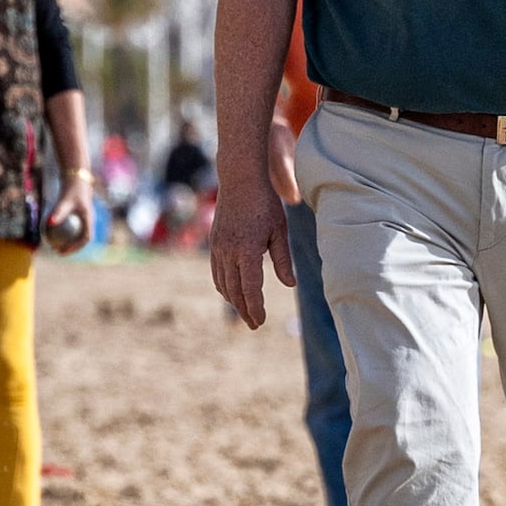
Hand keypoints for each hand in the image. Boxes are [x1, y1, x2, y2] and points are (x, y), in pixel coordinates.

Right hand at [204, 173, 291, 331]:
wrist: (240, 180)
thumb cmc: (265, 204)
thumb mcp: (280, 231)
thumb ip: (283, 260)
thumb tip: (290, 284)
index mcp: (247, 249)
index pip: (250, 288)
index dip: (255, 308)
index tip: (261, 322)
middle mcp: (229, 251)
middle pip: (234, 291)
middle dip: (244, 310)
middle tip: (254, 325)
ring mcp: (218, 248)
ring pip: (223, 284)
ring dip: (233, 300)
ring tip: (246, 311)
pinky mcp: (214, 243)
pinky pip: (217, 272)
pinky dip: (224, 286)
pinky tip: (233, 292)